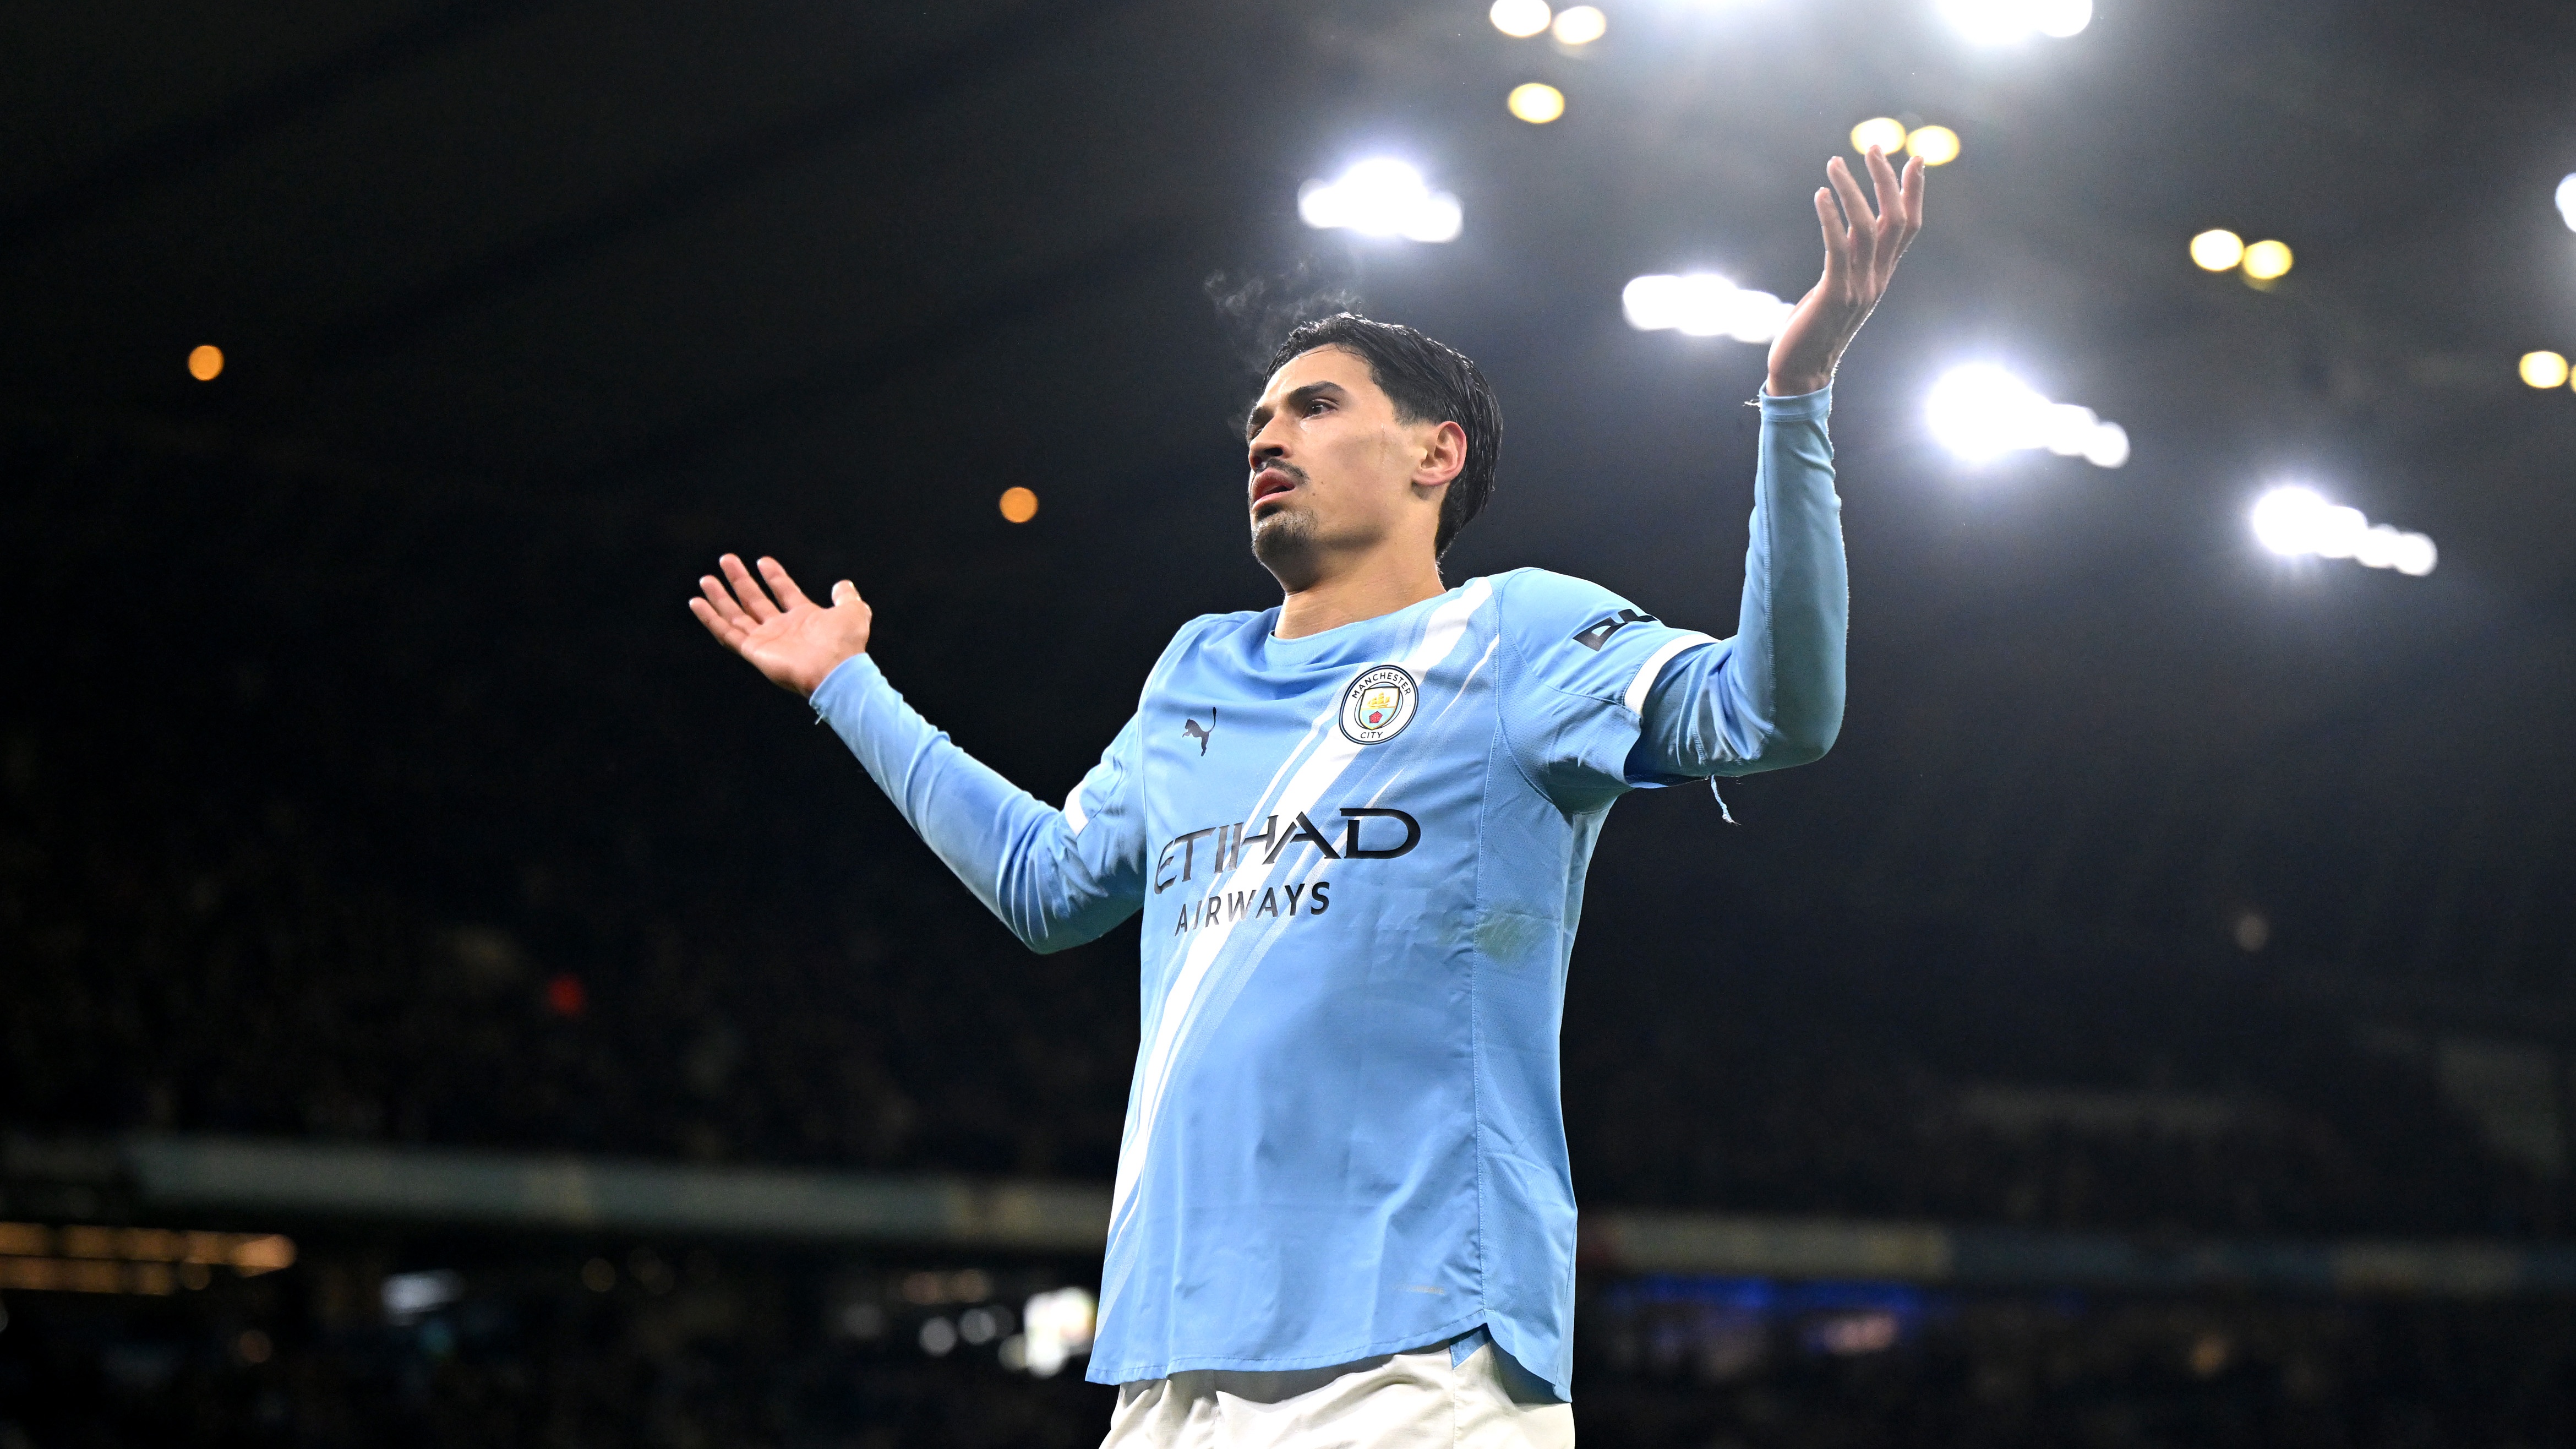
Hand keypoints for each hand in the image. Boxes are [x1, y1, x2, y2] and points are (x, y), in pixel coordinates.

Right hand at [690, 553, 871, 697]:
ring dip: (720, 597)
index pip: (784, 592)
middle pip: (755, 600)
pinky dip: (710, 618)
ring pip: (736, 615)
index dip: (774, 576)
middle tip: (727, 560)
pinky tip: (697, 603)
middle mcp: (782, 629)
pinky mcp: (753, 651)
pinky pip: (726, 633)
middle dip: (740, 580)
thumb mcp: (853, 612)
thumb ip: (847, 597)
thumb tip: (843, 584)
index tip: (762, 560)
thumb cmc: (846, 645)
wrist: (835, 671)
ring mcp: (766, 640)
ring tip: (706, 579)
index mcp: (803, 619)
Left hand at [1766, 147, 1925, 397]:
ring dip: (1852, 190)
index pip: (1908, 227)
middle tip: (1872, 146)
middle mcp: (1877, 280)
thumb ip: (1847, 263)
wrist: (1802, 371)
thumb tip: (1845, 233)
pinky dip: (1831, 218)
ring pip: (1868, 228)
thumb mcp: (1838, 289)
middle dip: (1886, 180)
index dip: (1913, 192)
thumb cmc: (1814, 328)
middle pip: (1896, 220)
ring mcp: (1859, 288)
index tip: (1914, 158)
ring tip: (1834, 162)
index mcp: (1881, 277)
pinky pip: (1838, 248)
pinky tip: (1820, 194)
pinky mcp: (1834, 295)